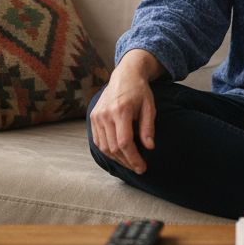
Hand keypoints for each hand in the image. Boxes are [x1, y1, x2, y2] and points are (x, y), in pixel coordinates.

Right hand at [89, 49, 164, 173]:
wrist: (124, 76)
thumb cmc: (140, 91)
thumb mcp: (149, 107)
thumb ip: (148, 127)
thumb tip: (150, 147)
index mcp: (121, 111)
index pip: (124, 142)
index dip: (133, 158)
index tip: (142, 168)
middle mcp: (105, 114)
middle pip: (113, 147)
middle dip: (127, 161)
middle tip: (138, 168)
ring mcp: (97, 116)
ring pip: (104, 147)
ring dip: (117, 159)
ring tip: (130, 163)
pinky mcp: (93, 117)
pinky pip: (98, 140)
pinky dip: (107, 150)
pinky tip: (119, 154)